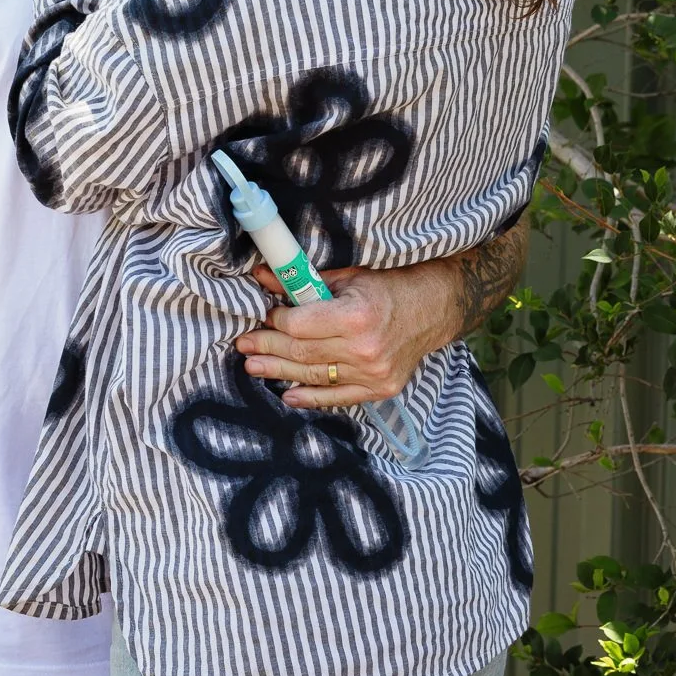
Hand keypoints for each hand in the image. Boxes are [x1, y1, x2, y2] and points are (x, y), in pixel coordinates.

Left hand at [235, 263, 466, 409]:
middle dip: (268, 347)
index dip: (276, 321)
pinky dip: (310, 398)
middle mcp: (364, 349)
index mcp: (356, 316)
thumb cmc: (388, 288)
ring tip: (253, 366)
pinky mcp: (379, 389)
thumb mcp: (348, 277)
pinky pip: (337, 397)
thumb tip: (263, 278)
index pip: (300, 325)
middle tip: (243, 345)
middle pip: (302, 352)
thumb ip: (304, 283)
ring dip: (278, 371)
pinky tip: (287, 394)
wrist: (432, 310)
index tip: (264, 317)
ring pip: (313, 376)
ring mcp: (373, 373)